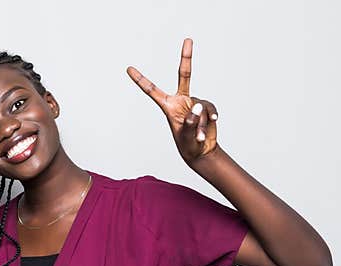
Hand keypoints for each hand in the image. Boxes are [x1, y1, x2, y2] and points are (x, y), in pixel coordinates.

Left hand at [127, 38, 219, 164]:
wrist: (201, 151)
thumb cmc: (187, 146)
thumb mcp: (185, 137)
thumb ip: (189, 122)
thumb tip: (196, 106)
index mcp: (168, 106)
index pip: (151, 90)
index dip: (140, 80)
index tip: (128, 68)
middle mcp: (181, 100)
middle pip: (184, 75)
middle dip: (187, 57)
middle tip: (188, 39)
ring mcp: (195, 102)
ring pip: (200, 107)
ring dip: (200, 124)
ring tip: (198, 136)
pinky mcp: (207, 107)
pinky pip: (210, 109)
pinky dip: (210, 117)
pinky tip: (213, 122)